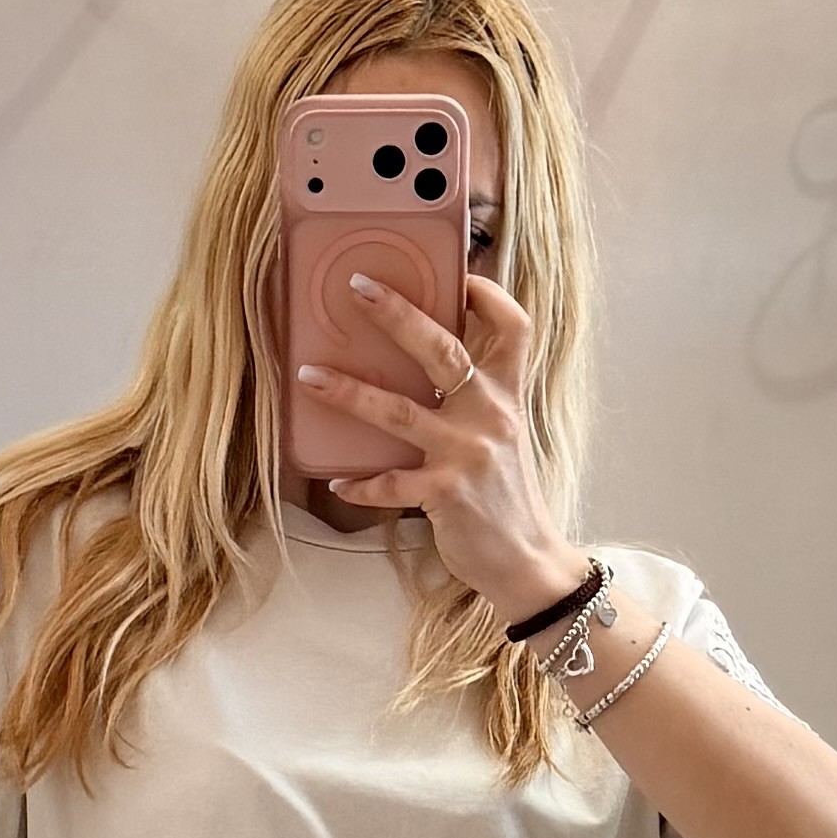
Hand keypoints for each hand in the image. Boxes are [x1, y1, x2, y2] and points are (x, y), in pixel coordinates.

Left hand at [295, 274, 582, 621]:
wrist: (527, 561)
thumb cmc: (506, 496)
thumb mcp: (504, 435)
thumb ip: (476, 399)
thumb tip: (430, 369)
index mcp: (508, 394)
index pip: (513, 326)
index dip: (487, 294)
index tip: (457, 276)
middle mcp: (490, 414)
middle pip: (442, 349)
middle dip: (397, 313)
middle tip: (357, 287)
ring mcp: (467, 453)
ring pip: (398, 411)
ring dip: (349, 393)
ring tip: (309, 377)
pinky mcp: (445, 494)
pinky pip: (389, 483)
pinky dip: (360, 484)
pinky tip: (337, 483)